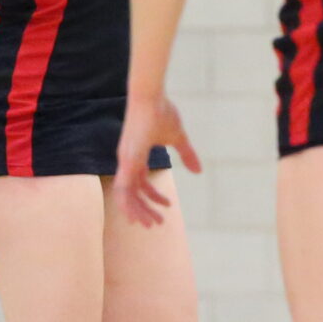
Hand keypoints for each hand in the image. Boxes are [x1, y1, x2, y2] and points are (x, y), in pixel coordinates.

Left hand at [114, 94, 201, 226]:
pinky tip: (136, 216)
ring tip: (151, 225)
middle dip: (145, 210)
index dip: (153, 197)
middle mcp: (128, 161)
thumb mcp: (178, 137)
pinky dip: (128, 205)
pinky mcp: (127, 161)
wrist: (150, 96)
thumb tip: (199, 171)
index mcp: (137, 156)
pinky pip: (123, 189)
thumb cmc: (162, 111)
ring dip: (137, 212)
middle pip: (133, 193)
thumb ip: (188, 155)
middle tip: (158, 223)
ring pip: (125, 196)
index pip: (141, 183)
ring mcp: (126, 161)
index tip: (168, 206)